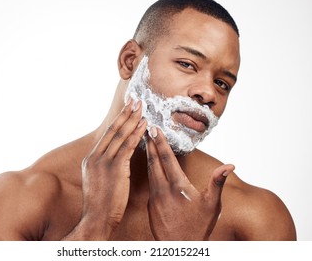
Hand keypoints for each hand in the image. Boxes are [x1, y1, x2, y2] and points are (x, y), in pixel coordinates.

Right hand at [79, 99, 146, 238]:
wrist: (96, 219)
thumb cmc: (100, 204)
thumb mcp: (97, 181)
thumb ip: (104, 167)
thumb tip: (115, 157)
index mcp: (90, 159)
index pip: (106, 135)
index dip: (118, 121)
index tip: (126, 109)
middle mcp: (95, 157)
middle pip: (113, 130)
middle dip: (125, 114)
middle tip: (135, 100)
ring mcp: (103, 161)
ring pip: (120, 135)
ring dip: (132, 119)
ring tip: (141, 107)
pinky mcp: (114, 168)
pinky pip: (128, 146)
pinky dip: (136, 134)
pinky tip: (144, 125)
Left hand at [146, 126, 233, 240]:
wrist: (180, 247)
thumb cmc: (199, 226)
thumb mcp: (213, 205)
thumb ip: (218, 182)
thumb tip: (230, 165)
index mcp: (178, 186)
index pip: (166, 158)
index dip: (160, 141)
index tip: (154, 128)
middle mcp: (162, 189)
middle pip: (154, 161)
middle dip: (150, 143)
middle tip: (146, 129)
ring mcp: (154, 197)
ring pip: (149, 171)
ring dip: (148, 156)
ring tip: (146, 143)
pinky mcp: (150, 204)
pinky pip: (149, 184)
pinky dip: (149, 171)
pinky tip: (151, 167)